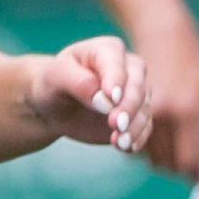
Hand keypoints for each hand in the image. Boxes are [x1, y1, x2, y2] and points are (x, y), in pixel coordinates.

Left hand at [23, 36, 148, 152]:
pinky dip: (137, 138)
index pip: (116, 63)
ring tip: (119, 143)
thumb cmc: (53, 85)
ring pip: (144, 108)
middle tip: (116, 125)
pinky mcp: (138, 115)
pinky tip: (125, 147)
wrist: (55, 107)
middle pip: (137, 86)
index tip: (111, 99)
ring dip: (134, 127)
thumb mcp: (54, 79)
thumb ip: (77, 82)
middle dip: (128, 107)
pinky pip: (145, 126)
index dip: (115, 80)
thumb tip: (104, 100)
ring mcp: (136, 93)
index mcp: (106, 50)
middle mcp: (128, 69)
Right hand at [132, 30, 198, 180]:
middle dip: (180, 170)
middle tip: (192, 165)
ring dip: (163, 163)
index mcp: (188, 112)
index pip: (188, 161)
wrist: (165, 41)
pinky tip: (161, 143)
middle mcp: (162, 114)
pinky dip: (147, 151)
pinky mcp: (128, 109)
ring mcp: (142, 111)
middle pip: (166, 163)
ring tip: (178, 154)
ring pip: (149, 157)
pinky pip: (135, 144)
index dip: (197, 174)